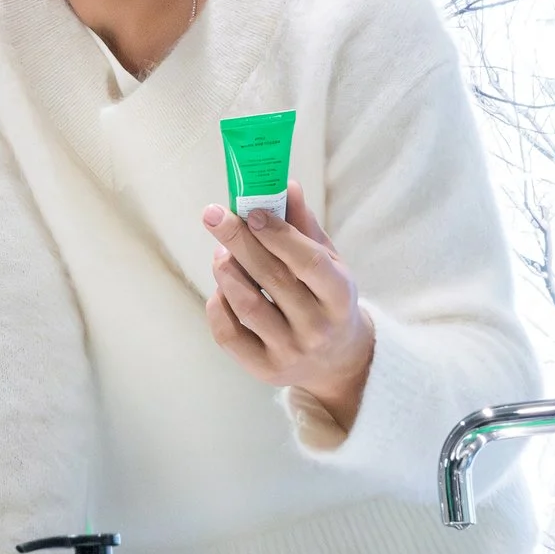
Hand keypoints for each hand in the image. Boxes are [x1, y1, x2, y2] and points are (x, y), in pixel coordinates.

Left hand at [202, 181, 374, 430]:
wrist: (338, 360)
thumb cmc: (328, 298)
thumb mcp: (329, 263)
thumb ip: (305, 227)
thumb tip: (285, 184)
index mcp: (341, 297)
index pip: (309, 262)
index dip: (277, 234)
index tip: (250, 210)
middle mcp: (318, 328)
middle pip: (272, 279)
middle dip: (239, 241)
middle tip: (214, 214)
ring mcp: (291, 352)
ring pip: (248, 306)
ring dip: (227, 271)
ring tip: (221, 252)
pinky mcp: (265, 369)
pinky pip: (229, 334)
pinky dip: (218, 304)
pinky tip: (222, 287)